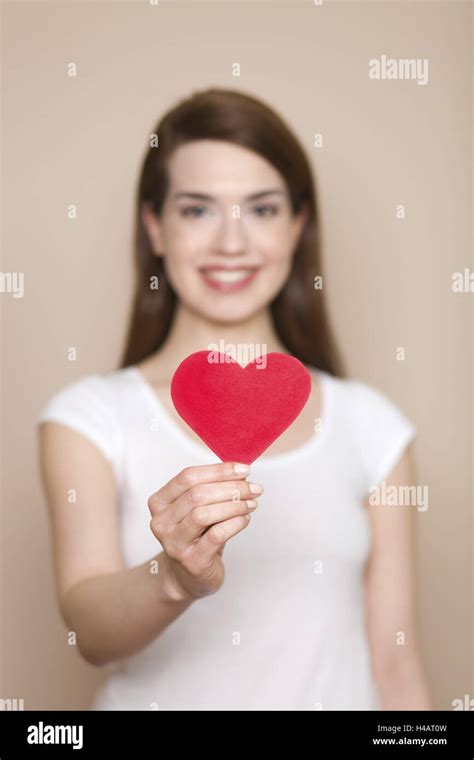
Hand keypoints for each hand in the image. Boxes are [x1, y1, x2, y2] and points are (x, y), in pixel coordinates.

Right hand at [148, 462, 262, 600]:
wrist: (189, 576)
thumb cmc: (197, 535)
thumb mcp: (197, 509)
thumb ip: (212, 488)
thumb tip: (241, 471)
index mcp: (159, 502)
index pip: (187, 477)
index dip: (218, 470)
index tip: (244, 469)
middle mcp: (161, 522)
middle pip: (197, 494)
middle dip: (231, 488)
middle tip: (254, 488)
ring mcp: (174, 543)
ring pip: (204, 514)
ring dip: (234, 505)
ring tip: (252, 503)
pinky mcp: (191, 561)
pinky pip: (216, 535)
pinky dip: (235, 523)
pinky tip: (245, 519)